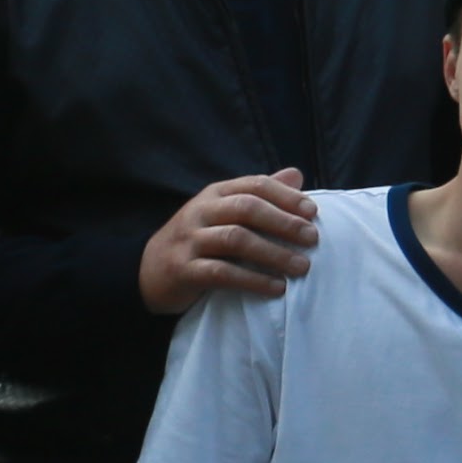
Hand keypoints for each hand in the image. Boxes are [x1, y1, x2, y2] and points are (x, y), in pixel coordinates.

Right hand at [138, 169, 318, 311]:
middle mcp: (200, 211)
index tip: (313, 212)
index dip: (286, 197)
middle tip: (312, 239)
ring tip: (302, 267)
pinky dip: (252, 280)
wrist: (148, 271)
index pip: (255, 185)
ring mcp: (189, 240)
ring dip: (274, 253)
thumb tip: (297, 175)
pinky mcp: (183, 269)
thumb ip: (259, 195)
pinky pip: (221, 272)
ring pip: (236, 239)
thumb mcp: (224, 212)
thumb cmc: (198, 240)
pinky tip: (276, 288)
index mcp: (215, 194)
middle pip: (247, 208)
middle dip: (284, 222)